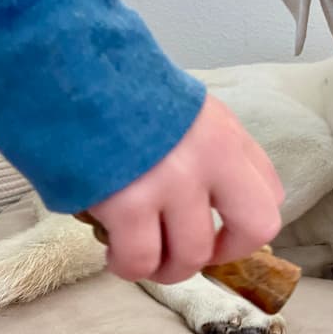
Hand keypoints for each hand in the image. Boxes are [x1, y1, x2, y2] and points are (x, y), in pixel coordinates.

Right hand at [87, 94, 284, 283]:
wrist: (62, 65)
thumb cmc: (114, 89)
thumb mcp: (180, 110)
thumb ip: (203, 149)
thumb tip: (204, 199)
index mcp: (226, 132)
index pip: (270, 195)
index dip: (244, 227)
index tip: (216, 232)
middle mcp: (211, 155)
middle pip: (253, 229)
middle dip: (222, 255)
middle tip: (187, 254)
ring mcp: (172, 180)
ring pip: (191, 256)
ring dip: (165, 269)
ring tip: (139, 257)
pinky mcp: (128, 202)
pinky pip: (140, 259)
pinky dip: (126, 266)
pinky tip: (113, 252)